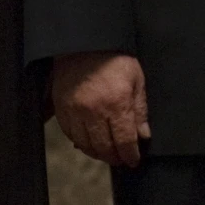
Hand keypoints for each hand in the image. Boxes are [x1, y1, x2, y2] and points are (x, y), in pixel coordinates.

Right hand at [52, 50, 149, 166]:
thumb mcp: (137, 80)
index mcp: (117, 103)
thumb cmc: (115, 59)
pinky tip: (89, 142)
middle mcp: (94, 111)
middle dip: (114, 157)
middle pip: (103, 147)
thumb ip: (140, 110)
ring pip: (85, 144)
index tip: (133, 160)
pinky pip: (70, 134)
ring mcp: (75, 112)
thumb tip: (143, 135)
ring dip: (97, 153)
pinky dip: (80, 142)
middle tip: (121, 160)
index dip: (130, 155)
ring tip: (106, 153)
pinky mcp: (61, 109)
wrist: (85, 43)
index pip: (124, 140)